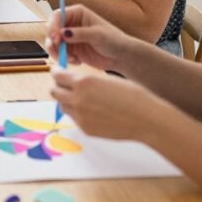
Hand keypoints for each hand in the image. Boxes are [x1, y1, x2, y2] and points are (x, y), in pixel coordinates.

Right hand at [45, 4, 134, 72]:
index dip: (53, 25)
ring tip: (70, 59)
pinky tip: (77, 62)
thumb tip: (63, 33)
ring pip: (52, 43)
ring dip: (56, 52)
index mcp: (77, 13)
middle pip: (51, 29)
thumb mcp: (98, 35)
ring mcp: (69, 37)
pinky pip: (58, 53)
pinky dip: (63, 59)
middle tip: (58, 48)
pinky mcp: (70, 49)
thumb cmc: (113, 40)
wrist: (121, 56)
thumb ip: (80, 33)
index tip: (56, 37)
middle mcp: (70, 23)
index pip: (57, 15)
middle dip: (52, 40)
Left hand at [50, 70, 164, 140]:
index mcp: (84, 82)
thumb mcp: (107, 79)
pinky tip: (91, 111)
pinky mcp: (85, 129)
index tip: (58, 72)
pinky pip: (74, 118)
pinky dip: (78, 113)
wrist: (147, 119)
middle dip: (58, 87)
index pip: (58, 76)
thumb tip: (73, 80)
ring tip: (80, 99)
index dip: (57, 73)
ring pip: (62, 106)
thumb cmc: (133, 96)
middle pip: (54, 91)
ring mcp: (80, 116)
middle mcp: (78, 98)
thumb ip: (87, 80)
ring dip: (66, 100)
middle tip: (65, 85)